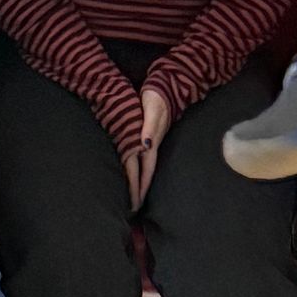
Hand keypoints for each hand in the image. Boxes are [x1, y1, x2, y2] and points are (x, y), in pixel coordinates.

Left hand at [125, 85, 171, 209]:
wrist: (164, 86)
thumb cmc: (156, 97)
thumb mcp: (152, 109)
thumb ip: (149, 126)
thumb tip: (146, 144)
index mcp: (151, 142)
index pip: (145, 170)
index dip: (140, 187)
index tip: (135, 204)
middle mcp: (151, 145)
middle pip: (145, 173)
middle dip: (139, 191)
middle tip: (133, 209)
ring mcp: (149, 141)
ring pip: (144, 167)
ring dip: (139, 183)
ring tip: (133, 198)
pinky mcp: (147, 135)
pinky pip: (142, 158)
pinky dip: (138, 170)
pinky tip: (134, 174)